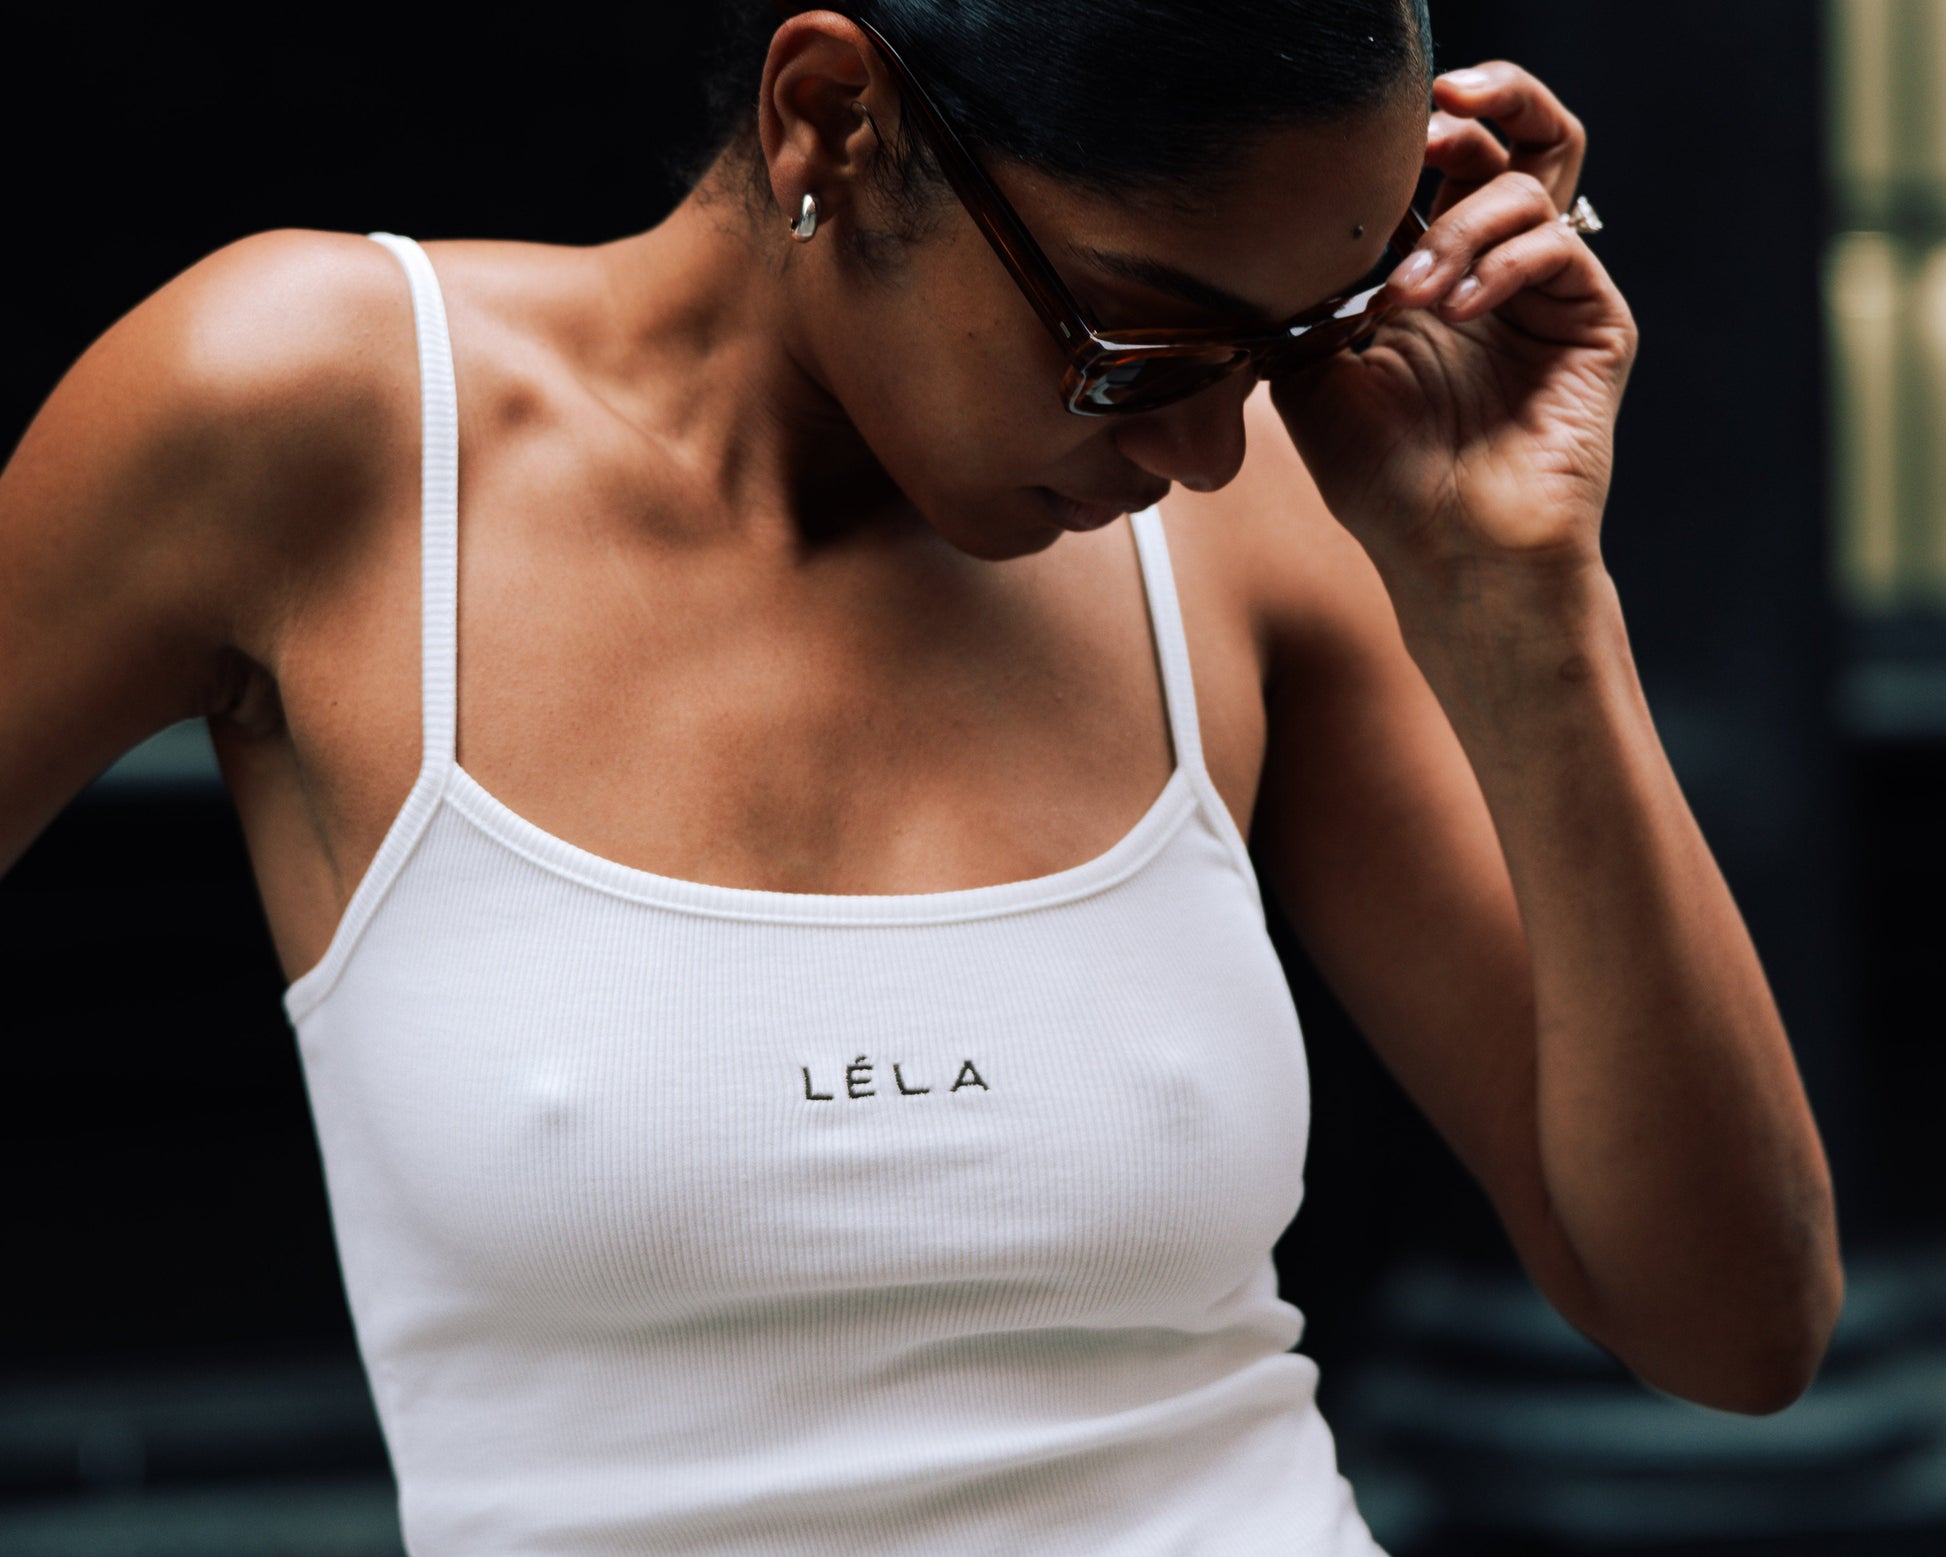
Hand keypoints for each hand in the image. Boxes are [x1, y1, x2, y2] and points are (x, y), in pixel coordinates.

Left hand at [1267, 63, 1636, 597]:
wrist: (1451, 559)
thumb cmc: (1382, 481)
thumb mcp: (1308, 377)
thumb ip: (1302, 296)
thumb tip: (1274, 228)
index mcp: (1431, 271)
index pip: (1441, 163)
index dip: (1417, 129)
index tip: (1366, 129)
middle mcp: (1496, 270)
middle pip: (1518, 136)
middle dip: (1481, 104)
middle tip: (1432, 118)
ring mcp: (1550, 293)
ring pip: (1534, 181)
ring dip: (1458, 226)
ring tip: (1408, 297)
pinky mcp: (1595, 323)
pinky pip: (1558, 247)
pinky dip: (1498, 264)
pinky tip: (1453, 311)